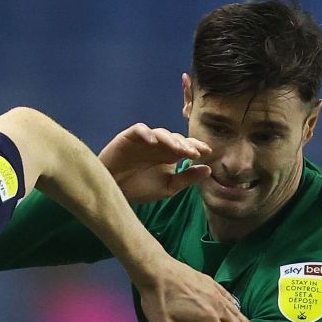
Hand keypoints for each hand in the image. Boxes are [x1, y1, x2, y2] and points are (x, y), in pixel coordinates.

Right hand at [98, 123, 213, 204]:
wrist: (112, 191)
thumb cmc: (138, 189)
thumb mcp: (167, 188)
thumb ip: (186, 179)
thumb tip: (209, 170)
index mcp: (169, 156)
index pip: (186, 147)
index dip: (197, 147)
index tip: (208, 153)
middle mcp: (159, 145)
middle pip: (176, 138)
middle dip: (186, 144)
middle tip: (195, 153)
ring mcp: (145, 140)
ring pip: (161, 133)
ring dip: (170, 139)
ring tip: (178, 149)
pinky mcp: (129, 137)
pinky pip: (139, 130)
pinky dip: (147, 133)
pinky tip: (153, 142)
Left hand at [134, 259, 257, 321]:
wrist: (155, 270)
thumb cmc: (158, 301)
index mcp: (208, 319)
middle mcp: (216, 305)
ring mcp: (214, 291)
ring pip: (234, 309)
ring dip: (244, 321)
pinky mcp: (209, 281)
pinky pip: (227, 295)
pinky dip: (235, 304)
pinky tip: (237, 306)